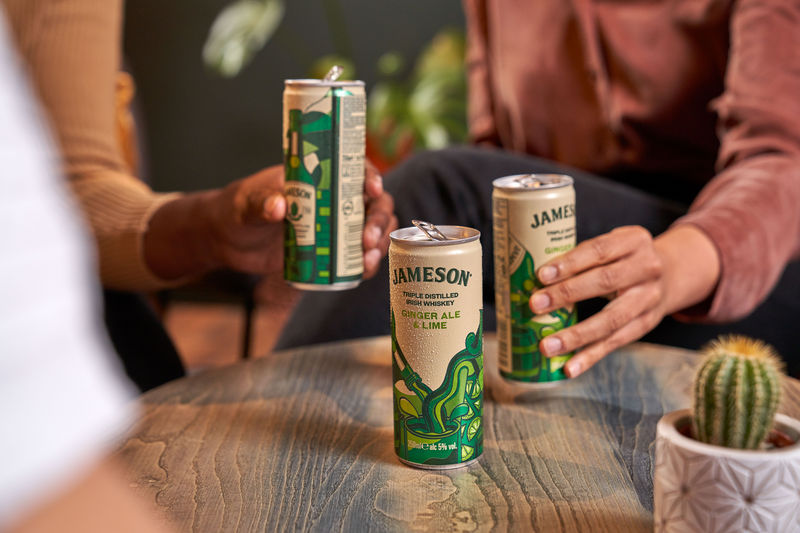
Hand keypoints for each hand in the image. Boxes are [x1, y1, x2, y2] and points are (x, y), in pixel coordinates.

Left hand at [145, 162, 395, 280]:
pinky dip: (368, 261)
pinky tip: (365, 271)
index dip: (370, 176)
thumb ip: (261, 202)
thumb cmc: (236, 210)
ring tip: (368, 260)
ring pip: (371, 228)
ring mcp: (334, 225)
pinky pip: (358, 254)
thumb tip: (278, 206)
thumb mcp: (246, 204)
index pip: (353, 169)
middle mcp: (333, 198)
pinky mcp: (330, 250)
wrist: (227, 241)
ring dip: (379, 242)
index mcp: (317, 176)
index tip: (372, 190)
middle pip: (372, 202)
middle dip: (378, 220)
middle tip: (366, 240)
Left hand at [529, 225, 719, 377]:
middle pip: (605, 282)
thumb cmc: (623, 257)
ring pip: (610, 320)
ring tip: (546, 345)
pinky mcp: (645, 325)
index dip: (570, 263)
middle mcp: (647, 268)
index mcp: (634, 240)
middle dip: (567, 294)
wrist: (670, 274)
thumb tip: (533, 277)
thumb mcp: (612, 244)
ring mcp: (648, 299)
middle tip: (535, 305)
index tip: (542, 274)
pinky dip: (590, 357)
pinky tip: (569, 367)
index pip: (599, 251)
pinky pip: (615, 343)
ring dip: (576, 335)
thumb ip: (582, 256)